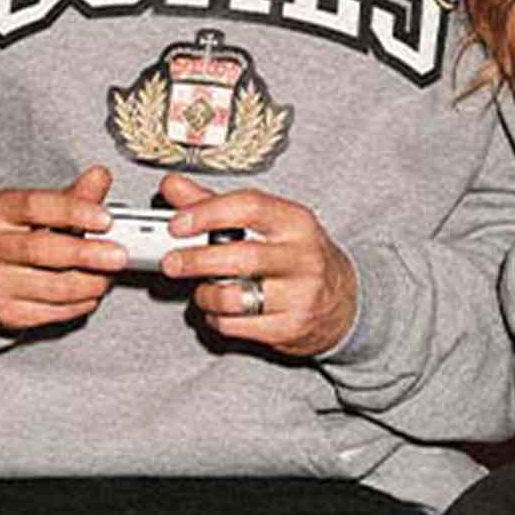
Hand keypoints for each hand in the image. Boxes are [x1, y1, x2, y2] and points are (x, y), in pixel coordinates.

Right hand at [0, 163, 122, 329]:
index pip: (35, 206)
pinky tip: (91, 292)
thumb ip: (72, 196)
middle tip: (119, 255)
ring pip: (53, 287)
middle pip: (42, 250)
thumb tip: (100, 177)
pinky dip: (82, 302)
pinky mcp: (8, 312)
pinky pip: (55, 311)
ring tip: (109, 274)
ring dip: (91, 282)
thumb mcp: (38, 209)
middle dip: (87, 254)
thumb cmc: (15, 235)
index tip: (106, 218)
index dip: (73, 211)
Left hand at [156, 172, 358, 355]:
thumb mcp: (266, 224)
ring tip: (202, 291)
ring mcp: (299, 295)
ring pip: (236, 297)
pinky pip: (238, 326)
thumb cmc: (295, 257)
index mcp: (295, 222)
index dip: (207, 213)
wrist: (342, 302)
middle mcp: (302, 257)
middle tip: (171, 262)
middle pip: (241, 257)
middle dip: (197, 260)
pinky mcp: (290, 328)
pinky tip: (218, 311)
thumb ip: (215, 205)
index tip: (177, 224)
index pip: (249, 207)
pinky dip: (217, 319)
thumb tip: (172, 187)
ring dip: (206, 295)